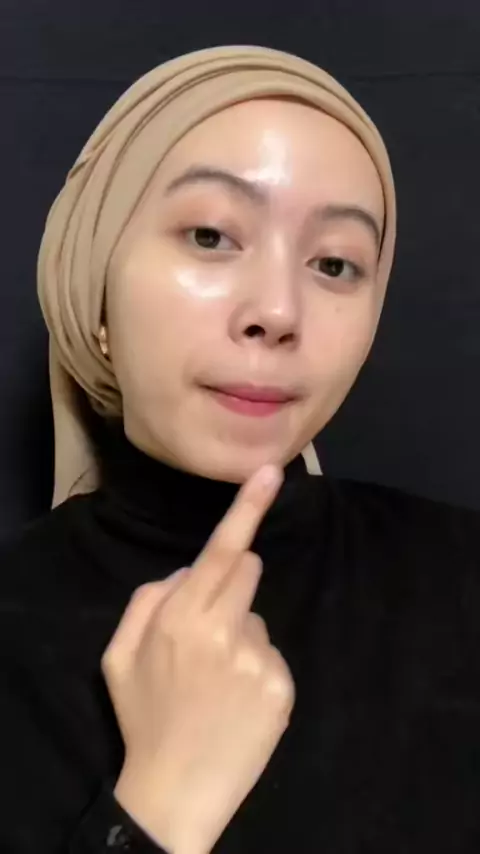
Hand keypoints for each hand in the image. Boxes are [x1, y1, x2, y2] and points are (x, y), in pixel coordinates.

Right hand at [103, 465, 294, 853]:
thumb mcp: (119, 655)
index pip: (222, 550)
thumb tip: (189, 572)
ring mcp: (258, 658)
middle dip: (232, 583)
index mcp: (181, 616)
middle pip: (248, 570)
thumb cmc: (144, 717)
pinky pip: (271, 655)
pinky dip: (256, 669)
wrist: (177, 791)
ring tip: (218, 680)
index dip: (250, 506)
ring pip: (257, 617)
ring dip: (240, 634)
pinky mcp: (283, 686)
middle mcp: (224, 628)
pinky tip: (238, 700)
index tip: (274, 470)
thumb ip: (149, 599)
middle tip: (209, 627)